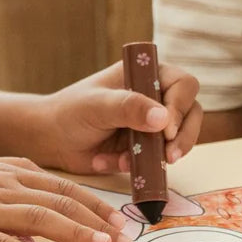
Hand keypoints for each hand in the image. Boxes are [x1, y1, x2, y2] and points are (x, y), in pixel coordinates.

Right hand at [0, 151, 133, 241]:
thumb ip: (14, 177)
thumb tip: (44, 190)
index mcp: (10, 172)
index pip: (64, 187)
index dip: (96, 205)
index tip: (122, 222)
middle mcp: (3, 187)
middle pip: (60, 202)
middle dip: (97, 222)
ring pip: (39, 218)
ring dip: (74, 233)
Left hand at [35, 60, 202, 174]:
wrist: (51, 139)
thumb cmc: (71, 111)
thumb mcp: (98, 106)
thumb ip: (129, 108)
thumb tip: (163, 118)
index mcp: (146, 75)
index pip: (184, 85)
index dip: (180, 107)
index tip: (165, 129)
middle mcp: (155, 97)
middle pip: (191, 113)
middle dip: (183, 136)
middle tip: (170, 156)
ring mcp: (152, 124)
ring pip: (179, 139)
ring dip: (161, 155)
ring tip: (131, 163)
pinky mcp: (146, 148)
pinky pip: (157, 160)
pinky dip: (139, 166)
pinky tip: (111, 162)